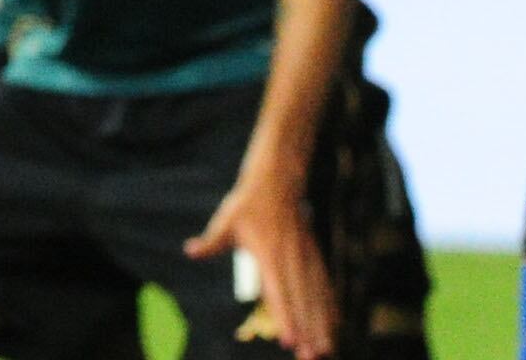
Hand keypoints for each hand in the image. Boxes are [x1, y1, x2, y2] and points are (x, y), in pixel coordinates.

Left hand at [188, 164, 330, 359]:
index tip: (289, 341)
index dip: (284, 318)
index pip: (278, 293)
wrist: (278, 182)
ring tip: (324, 351)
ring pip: (316, 298)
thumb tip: (191, 251)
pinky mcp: (314, 257)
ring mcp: (306, 259)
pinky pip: (325, 287)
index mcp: (270, 254)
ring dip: (321, 326)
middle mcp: (292, 260)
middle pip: (301, 302)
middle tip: (311, 357)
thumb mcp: (226, 220)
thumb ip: (212, 241)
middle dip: (307, 332)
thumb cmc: (248, 204)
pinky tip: (334, 327)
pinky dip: (330, 308)